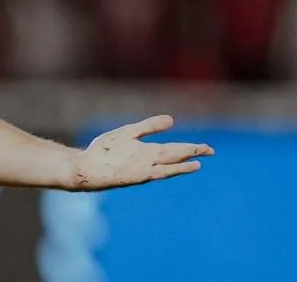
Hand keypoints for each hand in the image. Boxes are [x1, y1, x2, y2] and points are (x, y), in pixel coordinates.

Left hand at [69, 115, 213, 190]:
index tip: (208, 148)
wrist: (85, 164)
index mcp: (148, 151)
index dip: (190, 149)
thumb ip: (149, 127)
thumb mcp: (129, 133)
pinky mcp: (133, 175)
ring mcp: (141, 168)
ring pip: (166, 165)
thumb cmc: (105, 151)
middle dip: (191, 153)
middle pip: (174, 156)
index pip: (174, 149)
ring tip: (198, 161)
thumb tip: (172, 120)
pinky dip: (163, 171)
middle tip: (211, 151)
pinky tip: (168, 170)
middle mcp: (148, 160)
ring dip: (181, 164)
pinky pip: (152, 173)